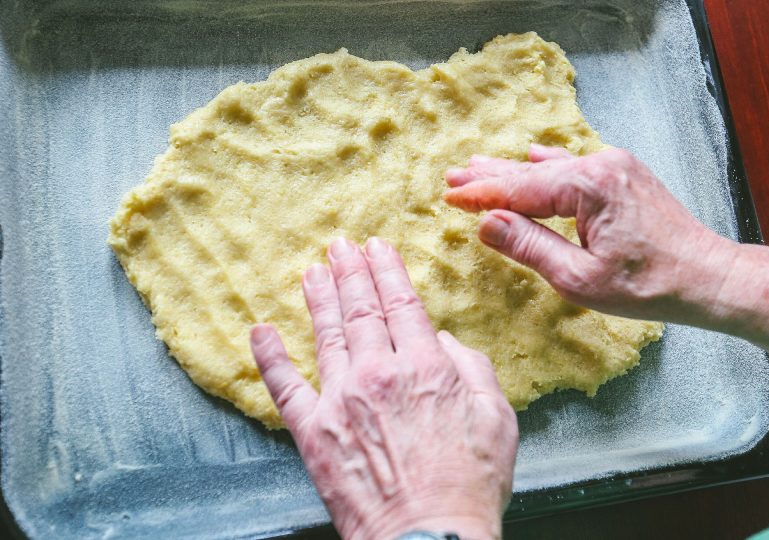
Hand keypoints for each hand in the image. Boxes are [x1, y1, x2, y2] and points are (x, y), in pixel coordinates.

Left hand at [249, 237, 517, 539]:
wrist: (429, 535)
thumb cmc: (469, 483)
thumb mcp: (497, 418)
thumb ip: (471, 368)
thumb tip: (442, 341)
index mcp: (425, 366)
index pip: (401, 303)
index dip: (387, 271)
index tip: (377, 248)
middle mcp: (378, 373)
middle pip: (361, 310)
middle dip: (350, 272)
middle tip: (340, 246)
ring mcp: (341, 401)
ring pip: (326, 335)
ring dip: (319, 299)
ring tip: (313, 272)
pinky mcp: (314, 432)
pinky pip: (285, 386)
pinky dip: (271, 356)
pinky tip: (262, 331)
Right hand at [443, 144, 736, 322]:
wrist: (707, 277)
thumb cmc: (647, 286)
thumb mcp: (578, 277)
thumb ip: (529, 246)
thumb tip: (486, 222)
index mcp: (588, 186)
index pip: (519, 188)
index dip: (481, 194)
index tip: (449, 196)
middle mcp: (601, 165)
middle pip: (532, 171)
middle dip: (490, 176)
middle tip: (453, 177)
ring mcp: (616, 166)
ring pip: (553, 168)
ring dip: (515, 171)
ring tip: (479, 167)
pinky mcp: (626, 174)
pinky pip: (576, 167)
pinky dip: (548, 169)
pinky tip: (534, 158)